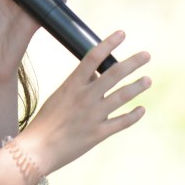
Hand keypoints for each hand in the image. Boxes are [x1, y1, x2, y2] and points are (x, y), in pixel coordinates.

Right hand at [15, 31, 151, 175]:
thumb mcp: (60, 97)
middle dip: (133, 63)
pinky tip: (141, 109)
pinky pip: (122, 122)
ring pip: (122, 96)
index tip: (122, 34)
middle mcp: (85, 97)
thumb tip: (99, 74)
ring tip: (148, 80)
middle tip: (147, 55)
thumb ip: (79, 85)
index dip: (109, 43)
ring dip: (137, 86)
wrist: (37, 150)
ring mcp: (93, 116)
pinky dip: (134, 115)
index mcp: (72, 85)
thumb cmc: (46, 122)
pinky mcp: (98, 134)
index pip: (93, 57)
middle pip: (114, 74)